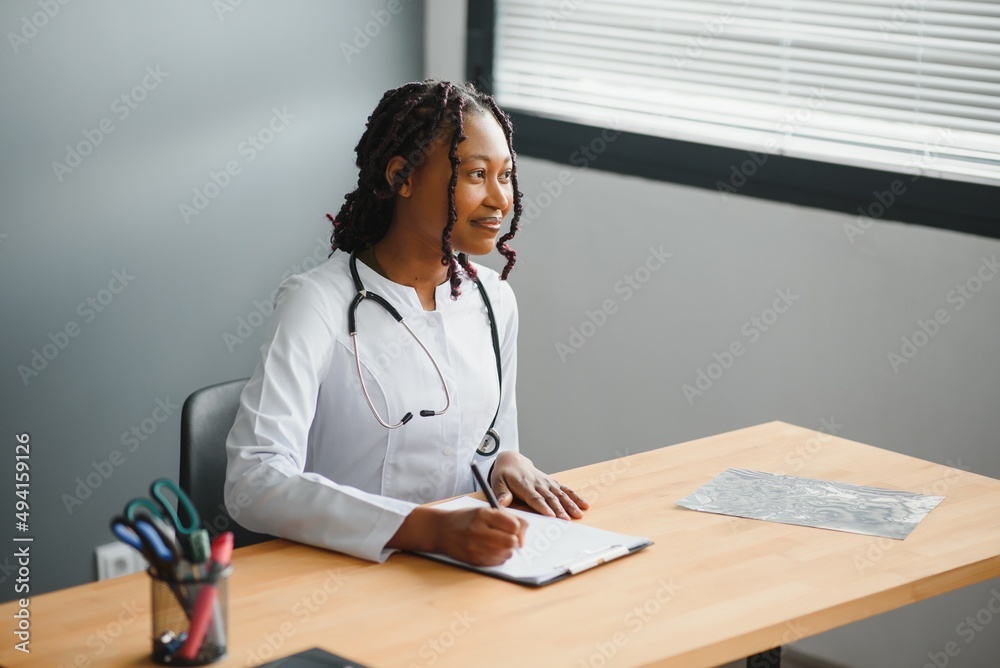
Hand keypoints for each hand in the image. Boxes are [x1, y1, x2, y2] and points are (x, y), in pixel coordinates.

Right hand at [388, 506, 526, 566]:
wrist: (440, 530)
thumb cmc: (465, 519)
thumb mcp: (483, 510)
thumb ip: (505, 518)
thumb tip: (523, 533)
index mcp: (482, 514)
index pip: (513, 525)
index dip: (517, 527)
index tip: (514, 528)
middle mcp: (478, 531)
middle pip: (511, 542)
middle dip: (514, 541)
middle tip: (509, 538)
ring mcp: (475, 547)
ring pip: (506, 554)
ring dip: (506, 550)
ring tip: (497, 544)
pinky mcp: (473, 560)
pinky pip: (496, 562)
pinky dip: (498, 557)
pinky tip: (490, 550)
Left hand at [490, 451, 589, 519]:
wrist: (513, 461)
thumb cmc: (504, 475)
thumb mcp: (497, 482)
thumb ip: (501, 493)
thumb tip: (501, 503)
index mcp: (524, 485)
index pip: (534, 497)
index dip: (543, 506)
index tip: (550, 515)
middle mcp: (538, 483)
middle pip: (550, 498)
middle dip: (559, 509)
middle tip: (566, 520)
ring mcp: (547, 483)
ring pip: (560, 494)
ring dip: (570, 504)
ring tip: (578, 514)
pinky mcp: (552, 483)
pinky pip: (565, 490)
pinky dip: (575, 497)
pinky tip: (584, 504)